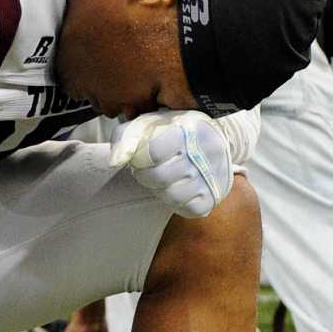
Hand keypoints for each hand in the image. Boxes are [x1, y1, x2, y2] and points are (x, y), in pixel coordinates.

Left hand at [109, 110, 237, 216]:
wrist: (218, 138)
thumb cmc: (176, 130)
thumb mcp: (152, 122)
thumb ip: (127, 136)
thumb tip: (114, 161)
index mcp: (190, 129)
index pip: (154, 151)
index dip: (140, 157)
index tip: (142, 155)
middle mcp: (206, 153)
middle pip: (159, 177)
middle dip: (145, 175)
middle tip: (148, 168)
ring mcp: (212, 177)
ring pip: (172, 196)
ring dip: (160, 190)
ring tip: (164, 177)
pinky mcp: (214, 196)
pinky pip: (188, 209)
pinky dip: (178, 202)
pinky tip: (178, 187)